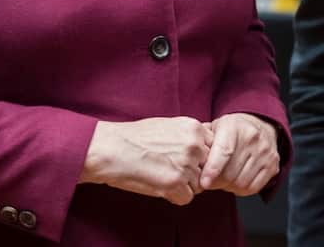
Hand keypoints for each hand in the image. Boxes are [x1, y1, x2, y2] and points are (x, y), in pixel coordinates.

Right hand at [80, 117, 211, 205]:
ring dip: (182, 185)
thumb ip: (188, 137)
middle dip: (191, 172)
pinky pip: (186, 198)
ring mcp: (186, 165)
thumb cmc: (134, 137)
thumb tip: (203, 150)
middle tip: (168, 169)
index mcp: (194, 128)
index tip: (179, 159)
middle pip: (206, 168)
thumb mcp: (168, 126)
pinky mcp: (175, 184)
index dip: (196, 158)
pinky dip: (173, 196)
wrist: (111, 148)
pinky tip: (158, 185)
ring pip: (197, 185)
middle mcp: (194, 145)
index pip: (212, 150)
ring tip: (160, 176)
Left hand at [199, 113, 279, 196]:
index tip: (203, 183)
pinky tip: (234, 182)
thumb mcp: (215, 127)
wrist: (260, 125)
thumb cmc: (232, 130)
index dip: (212, 169)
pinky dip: (240, 190)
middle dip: (216, 182)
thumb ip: (203, 141)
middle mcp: (253, 138)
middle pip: (231, 172)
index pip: (224, 151)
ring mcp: (265, 153)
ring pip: (241, 183)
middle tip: (209, 181)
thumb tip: (189, 158)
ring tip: (222, 180)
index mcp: (234, 126)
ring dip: (227, 187)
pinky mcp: (273, 165)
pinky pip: (253, 188)